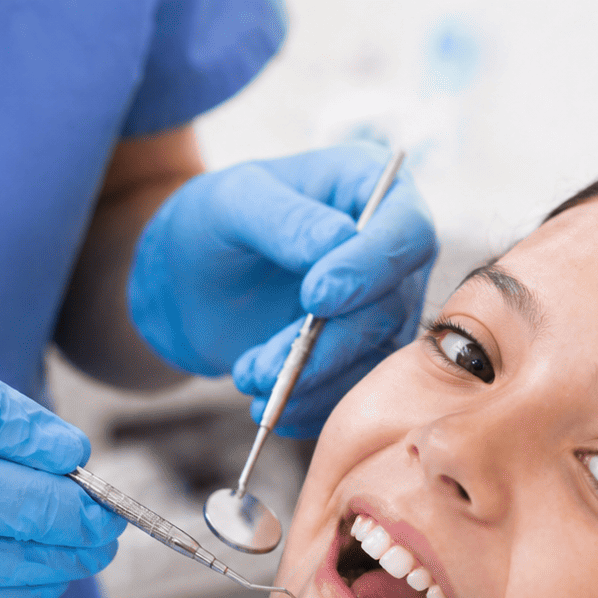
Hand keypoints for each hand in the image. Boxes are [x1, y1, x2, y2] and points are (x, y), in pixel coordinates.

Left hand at [128, 143, 437, 436]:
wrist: (190, 281)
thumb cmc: (213, 223)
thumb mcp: (232, 203)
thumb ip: (285, 219)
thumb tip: (339, 240)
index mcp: (374, 189)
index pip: (406, 232)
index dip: (370, 268)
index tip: (315, 296)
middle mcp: (392, 252)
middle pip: (393, 305)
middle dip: (329, 343)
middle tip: (267, 366)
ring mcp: (383, 308)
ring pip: (375, 356)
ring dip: (313, 380)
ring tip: (250, 379)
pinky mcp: (363, 355)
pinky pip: (354, 389)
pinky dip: (312, 406)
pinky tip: (270, 408)